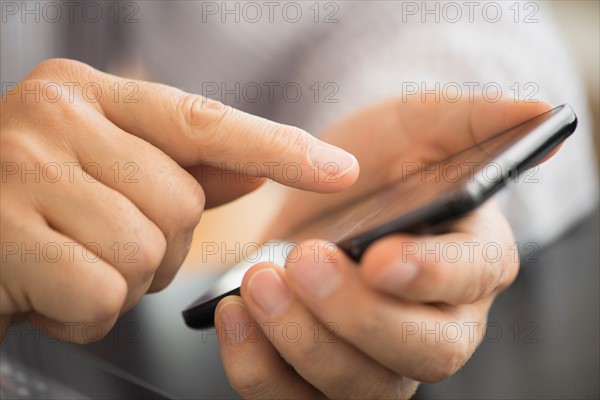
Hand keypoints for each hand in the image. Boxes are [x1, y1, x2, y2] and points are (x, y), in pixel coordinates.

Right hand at [0, 59, 357, 342]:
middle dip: (158, 244)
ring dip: (123, 279)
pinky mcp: (4, 237)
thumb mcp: (105, 174)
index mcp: (86, 95)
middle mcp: (53, 116)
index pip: (205, 120)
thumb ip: (183, 169)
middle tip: (101, 244)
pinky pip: (104, 292)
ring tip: (72, 265)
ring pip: (148, 250)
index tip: (338, 169)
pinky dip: (88, 311)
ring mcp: (23, 172)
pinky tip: (50, 294)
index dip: (278, 147)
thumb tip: (254, 171)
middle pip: (181, 202)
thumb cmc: (28, 209)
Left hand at [214, 98, 551, 398]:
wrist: (311, 197)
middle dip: (359, 315)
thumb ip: (471, 117)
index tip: (380, 255)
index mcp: (470, 259)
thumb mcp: (415, 124)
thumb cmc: (372, 162)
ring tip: (256, 283)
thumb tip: (539, 109)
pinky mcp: (320, 376)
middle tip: (304, 259)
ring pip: (360, 387)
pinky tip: (234, 315)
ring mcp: (378, 359)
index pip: (474, 279)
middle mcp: (435, 321)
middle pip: (423, 352)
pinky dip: (260, 369)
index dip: (432, 274)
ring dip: (303, 342)